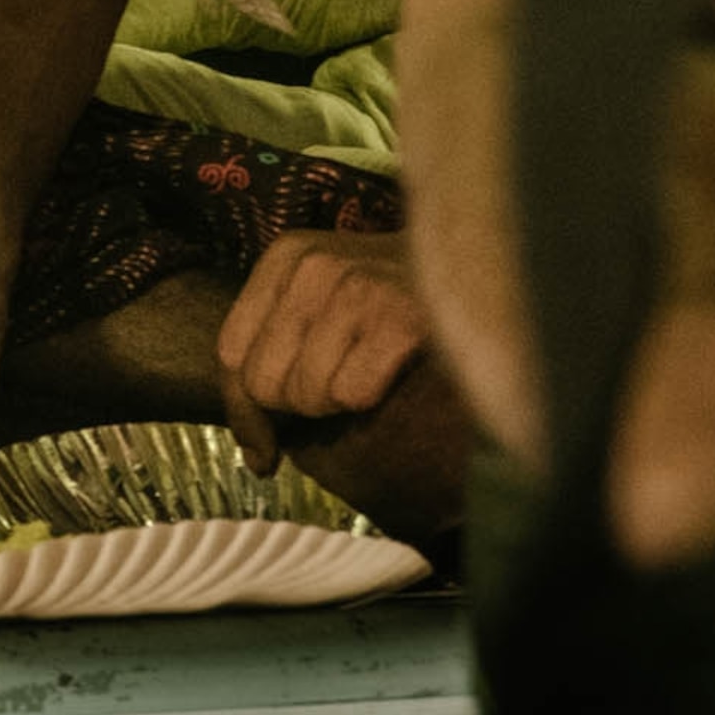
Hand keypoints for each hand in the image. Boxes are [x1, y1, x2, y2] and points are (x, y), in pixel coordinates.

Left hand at [215, 229, 425, 472]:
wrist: (485, 261)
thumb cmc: (396, 295)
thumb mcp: (323, 300)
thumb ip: (275, 354)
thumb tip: (256, 459)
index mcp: (285, 256)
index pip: (228, 353)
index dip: (244, 412)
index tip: (263, 448)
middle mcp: (312, 265)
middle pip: (263, 382)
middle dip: (296, 408)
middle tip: (334, 391)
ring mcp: (356, 289)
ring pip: (307, 394)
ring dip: (336, 403)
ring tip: (365, 373)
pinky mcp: (400, 320)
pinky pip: (352, 394)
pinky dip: (370, 398)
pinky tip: (391, 372)